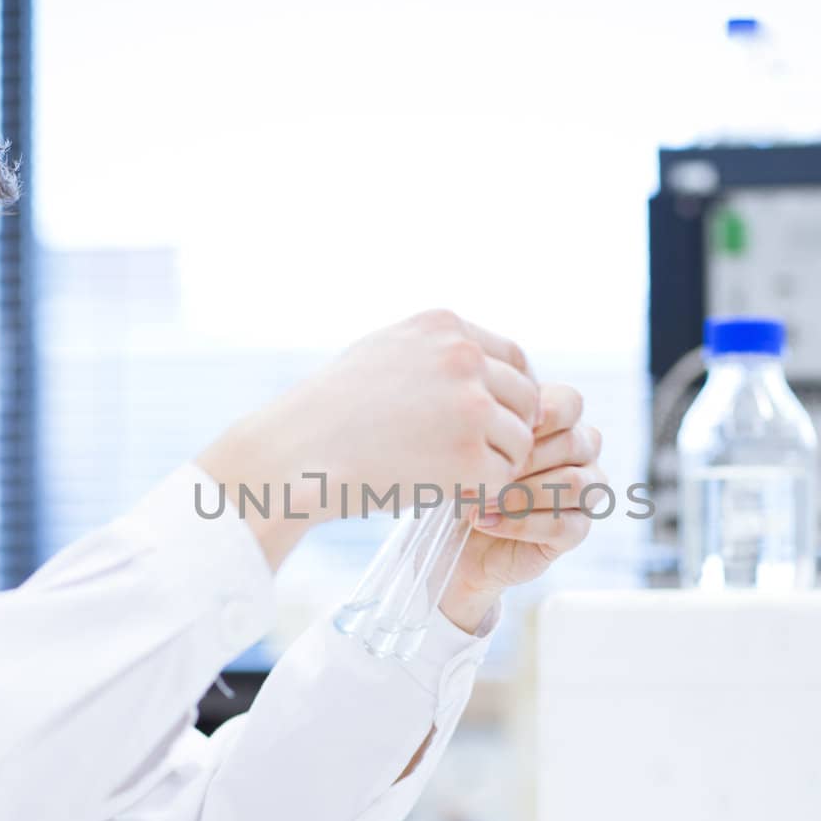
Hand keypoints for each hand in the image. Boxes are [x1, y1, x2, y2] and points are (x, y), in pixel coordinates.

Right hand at [196, 310, 538, 567]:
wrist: (294, 455)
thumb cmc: (328, 411)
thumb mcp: (382, 351)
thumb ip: (434, 352)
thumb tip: (480, 366)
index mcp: (445, 327)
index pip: (514, 359)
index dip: (512, 395)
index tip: (496, 422)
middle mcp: (464, 358)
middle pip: (526, 399)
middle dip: (508, 432)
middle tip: (475, 459)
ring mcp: (471, 407)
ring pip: (517, 442)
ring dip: (493, 464)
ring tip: (445, 475)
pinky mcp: (470, 457)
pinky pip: (501, 480)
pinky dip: (478, 493)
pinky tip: (442, 493)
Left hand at [439, 384, 603, 632]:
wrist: (451, 537)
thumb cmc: (463, 481)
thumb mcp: (474, 449)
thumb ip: (496, 431)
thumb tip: (504, 431)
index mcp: (560, 423)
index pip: (570, 403)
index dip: (543, 412)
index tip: (503, 429)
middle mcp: (581, 455)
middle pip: (573, 443)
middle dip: (525, 458)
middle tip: (484, 470)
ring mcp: (584, 493)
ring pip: (574, 484)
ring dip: (522, 493)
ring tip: (481, 500)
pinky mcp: (576, 531)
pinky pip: (562, 524)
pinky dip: (519, 523)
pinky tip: (484, 521)